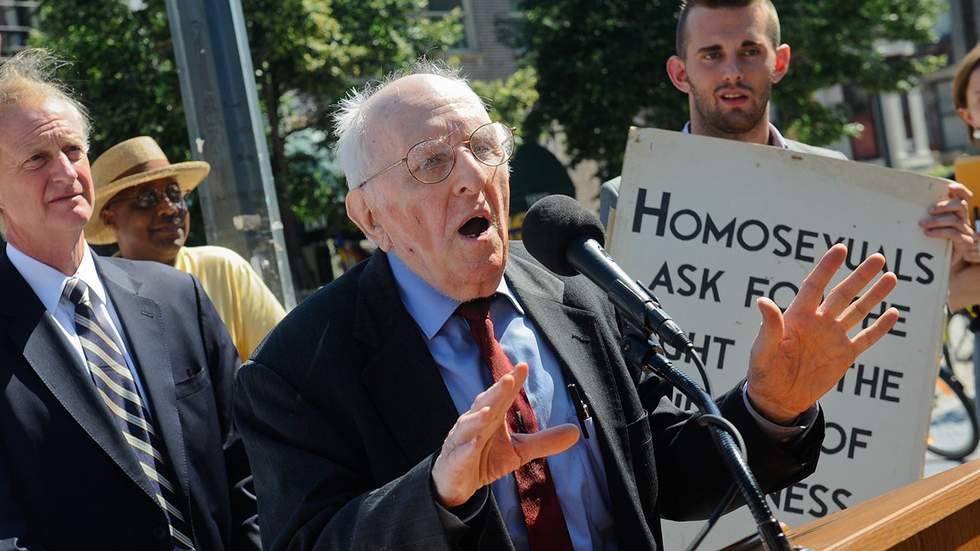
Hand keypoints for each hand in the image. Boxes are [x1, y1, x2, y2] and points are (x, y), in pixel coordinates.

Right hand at [431, 363, 579, 507]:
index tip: (524, 366)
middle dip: (496, 392)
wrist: (457, 483)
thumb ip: (544, 441)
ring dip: (478, 417)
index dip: (513, 382)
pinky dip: (467, 448)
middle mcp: (475, 423)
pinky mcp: (455, 460)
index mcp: (491, 417)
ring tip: (490, 410)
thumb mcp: (519, 452)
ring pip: (469, 426)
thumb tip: (576, 431)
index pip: (503, 396)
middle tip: (509, 379)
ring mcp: (461, 441)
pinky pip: (461, 453)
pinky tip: (474, 443)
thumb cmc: (485, 459)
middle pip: (486, 404)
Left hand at [747, 244, 898, 422]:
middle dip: (859, 276)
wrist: (777, 398)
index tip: (841, 248)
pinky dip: (880, 327)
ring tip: (890, 277)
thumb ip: (769, 326)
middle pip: (842, 294)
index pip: (814, 286)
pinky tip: (893, 313)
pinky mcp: (844, 355)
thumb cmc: (764, 372)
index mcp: (797, 316)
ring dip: (873, 295)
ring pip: (857, 311)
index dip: (827, 268)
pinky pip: (865, 338)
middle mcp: (818, 322)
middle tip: (878, 258)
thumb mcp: (763, 350)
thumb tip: (763, 300)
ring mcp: (833, 337)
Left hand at [920, 182, 974, 262]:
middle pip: (961, 205)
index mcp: (956, 213)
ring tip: (922, 224)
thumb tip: (910, 201)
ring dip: (936, 221)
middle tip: (929, 210)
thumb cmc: (929, 240)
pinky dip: (939, 232)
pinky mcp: (964, 243)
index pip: (964, 197)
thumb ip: (926, 214)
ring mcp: (965, 232)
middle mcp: (963, 220)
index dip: (960, 190)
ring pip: (955, 220)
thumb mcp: (928, 225)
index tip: (950, 187)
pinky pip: (954, 234)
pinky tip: (928, 233)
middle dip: (945, 205)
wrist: (935, 261)